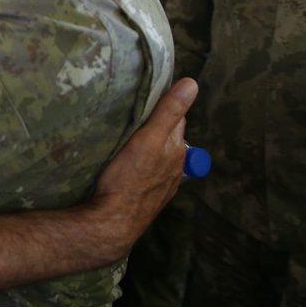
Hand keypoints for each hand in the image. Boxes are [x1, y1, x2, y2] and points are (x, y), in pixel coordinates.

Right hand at [90, 78, 196, 252]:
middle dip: (159, 124)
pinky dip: (144, 164)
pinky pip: (149, 172)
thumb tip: (192, 84)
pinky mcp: (148, 196)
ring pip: (159, 155)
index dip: (165, 104)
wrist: (113, 222)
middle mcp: (174, 166)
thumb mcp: (148, 139)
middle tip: (137, 111)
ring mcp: (162, 184)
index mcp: (176, 149)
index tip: (149, 93)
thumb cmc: (128, 179)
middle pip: (169, 137)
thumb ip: (168, 112)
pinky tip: (131, 165)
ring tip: (133, 136)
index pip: (177, 118)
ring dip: (151, 145)